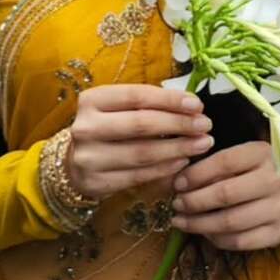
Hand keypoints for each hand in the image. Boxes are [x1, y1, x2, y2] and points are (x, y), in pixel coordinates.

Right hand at [66, 84, 212, 199]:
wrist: (74, 162)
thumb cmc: (107, 127)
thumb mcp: (119, 108)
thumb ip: (149, 104)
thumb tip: (192, 107)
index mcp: (92, 100)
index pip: (137, 97)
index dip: (170, 100)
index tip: (198, 105)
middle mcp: (86, 127)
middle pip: (141, 124)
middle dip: (179, 124)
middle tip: (205, 126)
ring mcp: (88, 157)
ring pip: (142, 153)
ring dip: (178, 148)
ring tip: (201, 144)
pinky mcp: (96, 183)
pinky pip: (138, 176)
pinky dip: (165, 169)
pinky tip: (182, 162)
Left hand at [171, 140, 279, 251]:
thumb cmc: (260, 171)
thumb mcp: (244, 158)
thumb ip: (216, 166)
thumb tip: (179, 181)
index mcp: (263, 154)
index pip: (225, 162)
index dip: (196, 174)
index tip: (177, 184)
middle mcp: (275, 180)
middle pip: (225, 194)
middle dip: (194, 202)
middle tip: (176, 204)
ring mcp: (279, 208)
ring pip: (230, 222)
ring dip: (199, 224)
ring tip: (182, 221)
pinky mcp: (278, 232)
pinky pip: (240, 241)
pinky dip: (216, 239)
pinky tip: (204, 233)